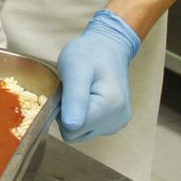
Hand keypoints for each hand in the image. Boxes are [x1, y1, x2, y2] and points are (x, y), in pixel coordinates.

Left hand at [57, 9, 140, 140]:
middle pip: (75, 133)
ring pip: (80, 132)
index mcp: (110, 107)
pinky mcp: (113, 124)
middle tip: (73, 88)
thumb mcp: (76, 68)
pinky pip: (87, 129)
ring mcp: (117, 124)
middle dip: (68, 113)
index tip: (68, 89)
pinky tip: (88, 98)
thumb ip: (75, 97)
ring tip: (81, 91)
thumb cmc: (89, 53)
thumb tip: (71, 126)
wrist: (108, 47)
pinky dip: (83, 116)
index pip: (71, 129)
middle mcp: (117, 121)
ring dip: (74, 114)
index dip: (62, 110)